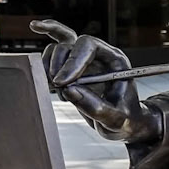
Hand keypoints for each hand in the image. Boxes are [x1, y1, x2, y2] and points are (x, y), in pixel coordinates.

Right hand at [31, 19, 160, 146]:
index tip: (63, 82)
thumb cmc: (126, 120)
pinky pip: (53, 53)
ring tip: (57, 89)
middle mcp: (98, 55)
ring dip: (50, 67)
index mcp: (114, 60)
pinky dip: (45, 64)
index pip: (90, 45)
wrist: (123, 125)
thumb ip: (94, 106)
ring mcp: (84, 60)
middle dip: (59, 64)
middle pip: (71, 43)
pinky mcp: (72, 69)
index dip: (74, 60)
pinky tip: (42, 55)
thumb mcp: (115, 119)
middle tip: (58, 87)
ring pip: (58, 47)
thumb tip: (69, 90)